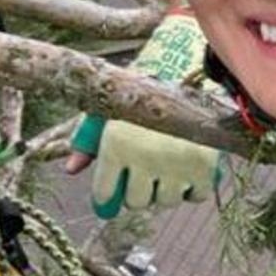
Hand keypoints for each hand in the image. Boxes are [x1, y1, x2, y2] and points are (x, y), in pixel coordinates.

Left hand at [67, 13, 221, 218]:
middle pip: (138, 202)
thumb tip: (71, 170)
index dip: (106, 197)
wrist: (182, 72)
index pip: (105, 193)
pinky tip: (186, 176)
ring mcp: (176, 161)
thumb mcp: (105, 111)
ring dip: (164, 192)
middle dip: (137, 194)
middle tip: (140, 179)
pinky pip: (196, 195)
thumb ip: (86, 141)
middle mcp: (144, 155)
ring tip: (164, 173)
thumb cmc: (136, 95)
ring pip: (167, 200)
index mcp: (115, 144)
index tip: (110, 195)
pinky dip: (192, 190)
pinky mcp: (205, 164)